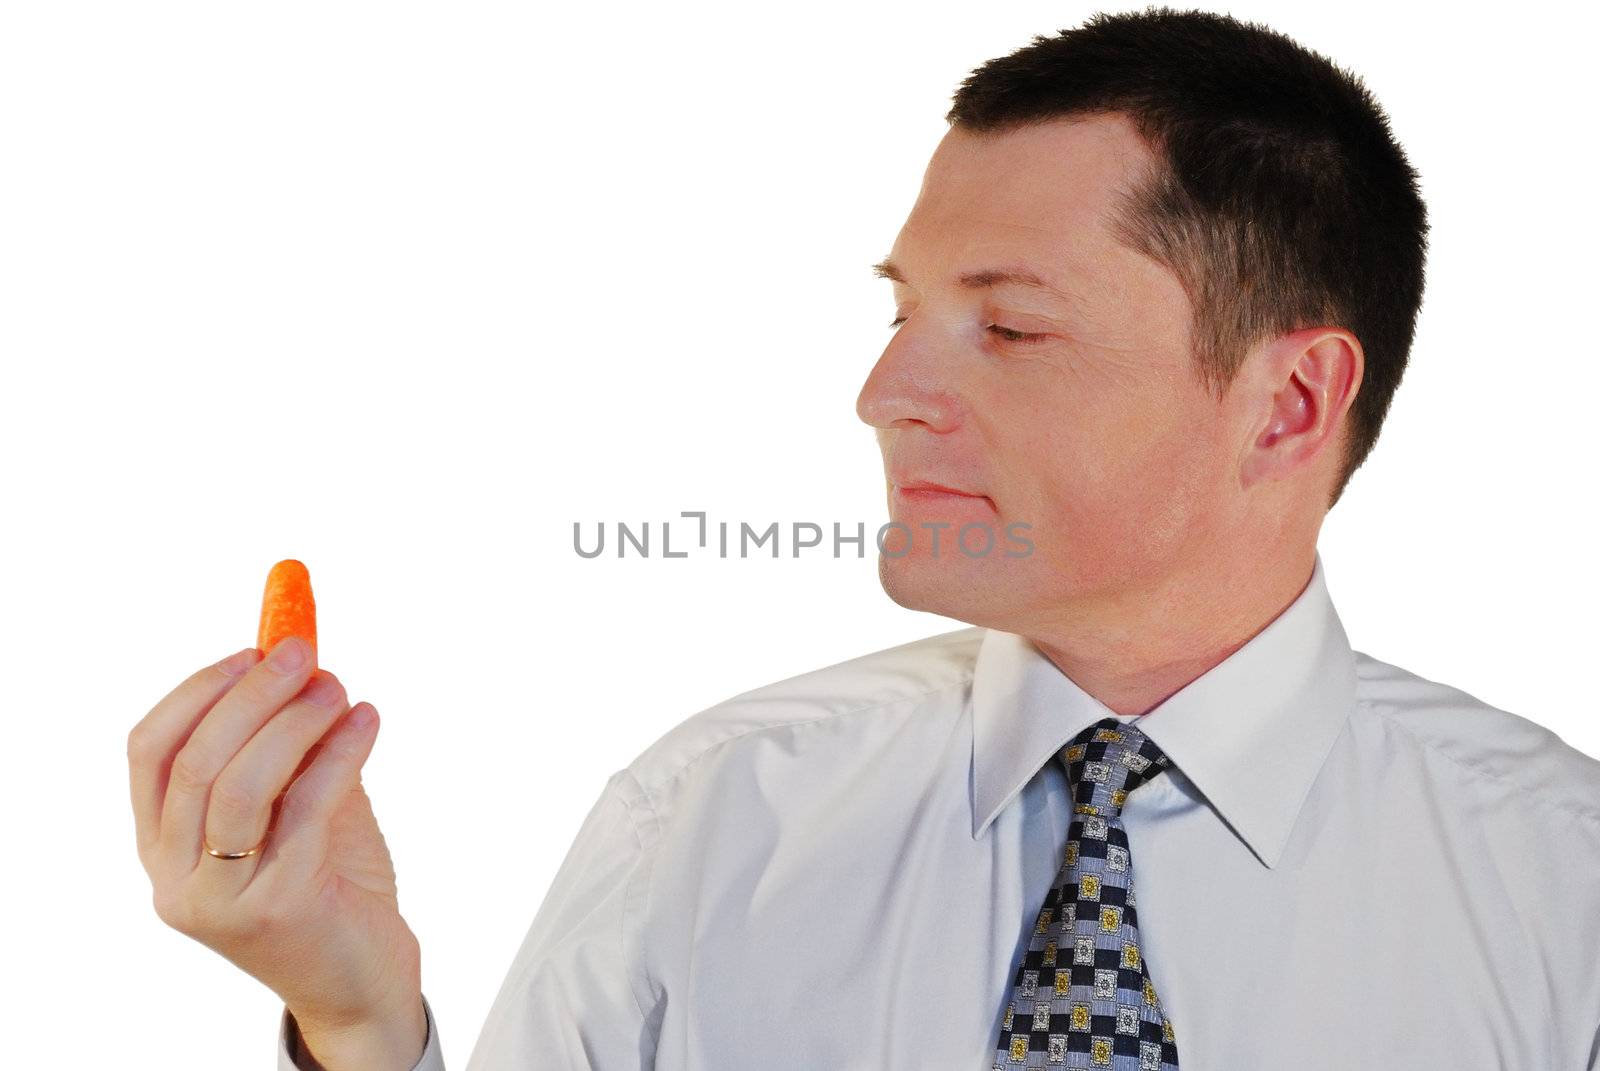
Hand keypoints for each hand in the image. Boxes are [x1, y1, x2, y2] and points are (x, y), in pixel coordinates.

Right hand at [128, 637, 425, 1065]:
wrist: (361, 979)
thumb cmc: (329, 883)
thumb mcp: (296, 805)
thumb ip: (288, 746)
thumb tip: (301, 659)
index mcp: (163, 847)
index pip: (150, 751)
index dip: (197, 690)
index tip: (250, 648)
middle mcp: (176, 877)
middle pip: (196, 760)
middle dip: (250, 694)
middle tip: (303, 652)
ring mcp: (221, 898)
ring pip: (239, 784)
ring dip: (292, 720)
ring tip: (337, 687)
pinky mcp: (278, 908)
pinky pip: (304, 809)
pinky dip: (338, 753)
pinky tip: (366, 722)